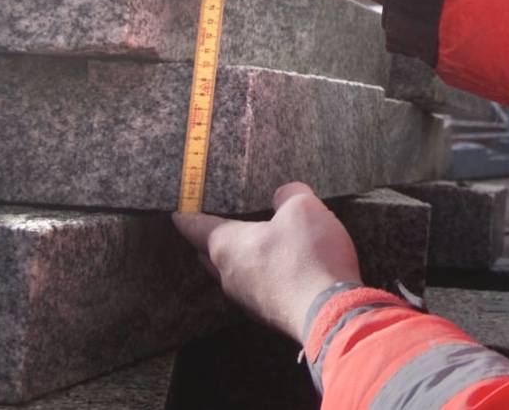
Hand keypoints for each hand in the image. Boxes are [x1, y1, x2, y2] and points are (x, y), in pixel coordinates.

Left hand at [172, 182, 361, 342]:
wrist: (331, 312)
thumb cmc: (309, 258)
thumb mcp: (303, 207)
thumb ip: (289, 194)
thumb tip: (284, 195)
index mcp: (228, 247)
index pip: (196, 228)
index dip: (187, 216)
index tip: (177, 212)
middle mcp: (230, 276)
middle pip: (209, 255)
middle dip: (211, 239)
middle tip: (217, 223)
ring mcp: (248, 299)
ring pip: (233, 273)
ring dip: (241, 258)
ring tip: (256, 241)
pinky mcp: (269, 313)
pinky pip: (256, 287)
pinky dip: (262, 274)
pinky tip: (281, 265)